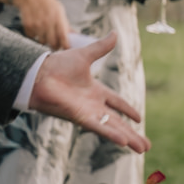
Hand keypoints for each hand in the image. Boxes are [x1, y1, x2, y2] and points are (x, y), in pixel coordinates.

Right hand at [11, 0, 70, 50]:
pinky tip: (36, 28)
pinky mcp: (27, 26)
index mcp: (58, 17)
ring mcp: (36, 24)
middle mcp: (47, 22)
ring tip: (46, 34)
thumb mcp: (59, 10)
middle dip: (55, 46)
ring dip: (44, 41)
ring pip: (42, 42)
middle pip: (52, 42)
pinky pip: (32, 37)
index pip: (63, 36)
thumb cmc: (47, 3)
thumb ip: (65, 24)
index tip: (67, 49)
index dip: (65, 45)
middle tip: (56, 44)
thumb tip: (74, 36)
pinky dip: (35, 35)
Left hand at [28, 36, 150, 152]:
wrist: (37, 75)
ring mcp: (87, 112)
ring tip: (143, 149)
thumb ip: (101, 47)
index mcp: (95, 91)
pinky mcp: (80, 117)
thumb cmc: (56, 65)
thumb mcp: (84, 55)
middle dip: (133, 134)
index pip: (117, 103)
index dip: (128, 110)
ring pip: (113, 128)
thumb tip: (115, 33)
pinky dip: (112, 134)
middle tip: (146, 146)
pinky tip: (124, 141)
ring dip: (128, 138)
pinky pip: (99, 127)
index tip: (139, 119)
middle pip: (119, 122)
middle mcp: (93, 105)